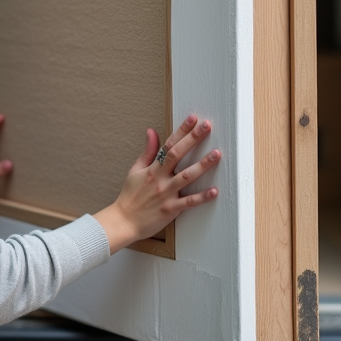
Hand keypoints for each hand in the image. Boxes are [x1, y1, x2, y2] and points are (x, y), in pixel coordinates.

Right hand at [93, 115, 221, 253]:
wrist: (123, 221)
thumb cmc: (130, 196)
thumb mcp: (135, 170)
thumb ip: (148, 151)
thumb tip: (152, 131)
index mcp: (152, 168)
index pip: (168, 144)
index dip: (181, 131)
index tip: (193, 119)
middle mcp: (159, 178)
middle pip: (178, 155)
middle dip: (193, 139)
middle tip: (206, 126)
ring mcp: (165, 194)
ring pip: (186, 177)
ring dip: (202, 165)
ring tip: (217, 154)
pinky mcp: (170, 209)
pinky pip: (188, 202)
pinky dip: (201, 197)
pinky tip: (214, 190)